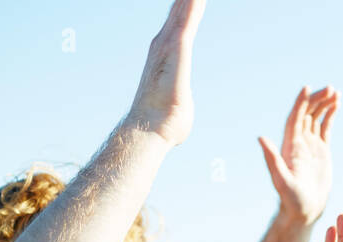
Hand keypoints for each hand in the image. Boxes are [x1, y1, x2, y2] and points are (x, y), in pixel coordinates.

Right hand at [124, 0, 204, 145]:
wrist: (150, 129)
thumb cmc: (165, 124)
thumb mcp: (178, 105)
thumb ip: (181, 101)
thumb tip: (180, 112)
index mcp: (165, 55)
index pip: (179, 24)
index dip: (185, 8)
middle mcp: (163, 44)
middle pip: (179, 10)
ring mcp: (168, 44)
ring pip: (182, 9)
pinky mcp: (177, 47)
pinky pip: (188, 17)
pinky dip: (193, 4)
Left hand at [259, 86, 337, 225]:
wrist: (304, 211)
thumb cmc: (291, 199)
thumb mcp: (281, 180)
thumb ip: (272, 159)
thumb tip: (260, 138)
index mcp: (289, 145)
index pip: (294, 118)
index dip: (300, 102)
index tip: (306, 88)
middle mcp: (298, 141)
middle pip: (306, 113)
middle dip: (317, 99)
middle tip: (330, 88)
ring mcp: (310, 145)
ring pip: (316, 117)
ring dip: (324, 103)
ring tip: (336, 92)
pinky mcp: (321, 151)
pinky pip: (325, 128)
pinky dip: (330, 115)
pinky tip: (337, 105)